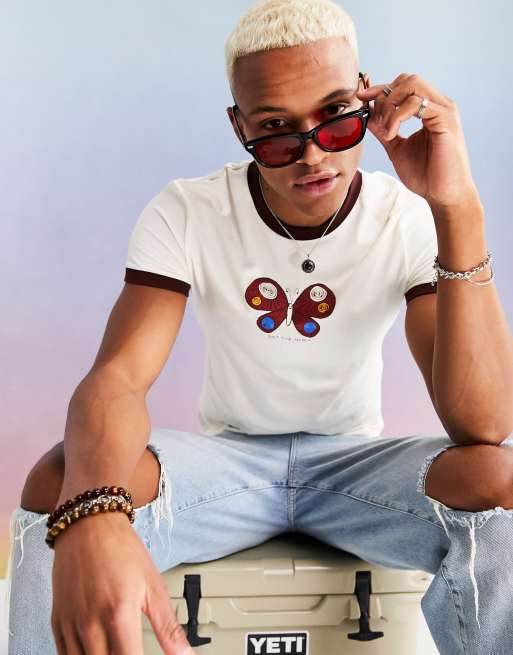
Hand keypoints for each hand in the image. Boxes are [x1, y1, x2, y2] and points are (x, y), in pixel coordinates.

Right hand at [51, 511, 196, 654]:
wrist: (89, 525)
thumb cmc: (121, 549)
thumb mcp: (153, 584)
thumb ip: (169, 626)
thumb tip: (186, 653)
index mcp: (119, 615)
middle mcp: (91, 624)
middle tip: (133, 650)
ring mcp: (71, 625)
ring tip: (118, 650)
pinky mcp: (57, 622)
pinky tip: (96, 651)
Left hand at [357, 73, 478, 208]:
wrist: (443, 195)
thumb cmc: (425, 175)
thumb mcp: (396, 148)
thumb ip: (383, 129)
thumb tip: (367, 114)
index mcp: (429, 109)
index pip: (404, 85)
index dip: (381, 88)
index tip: (361, 97)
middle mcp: (439, 105)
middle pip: (408, 80)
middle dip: (384, 97)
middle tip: (377, 122)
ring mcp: (444, 110)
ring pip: (412, 85)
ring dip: (390, 107)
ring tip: (386, 132)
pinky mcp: (446, 120)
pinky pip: (417, 103)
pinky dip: (398, 116)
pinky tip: (392, 134)